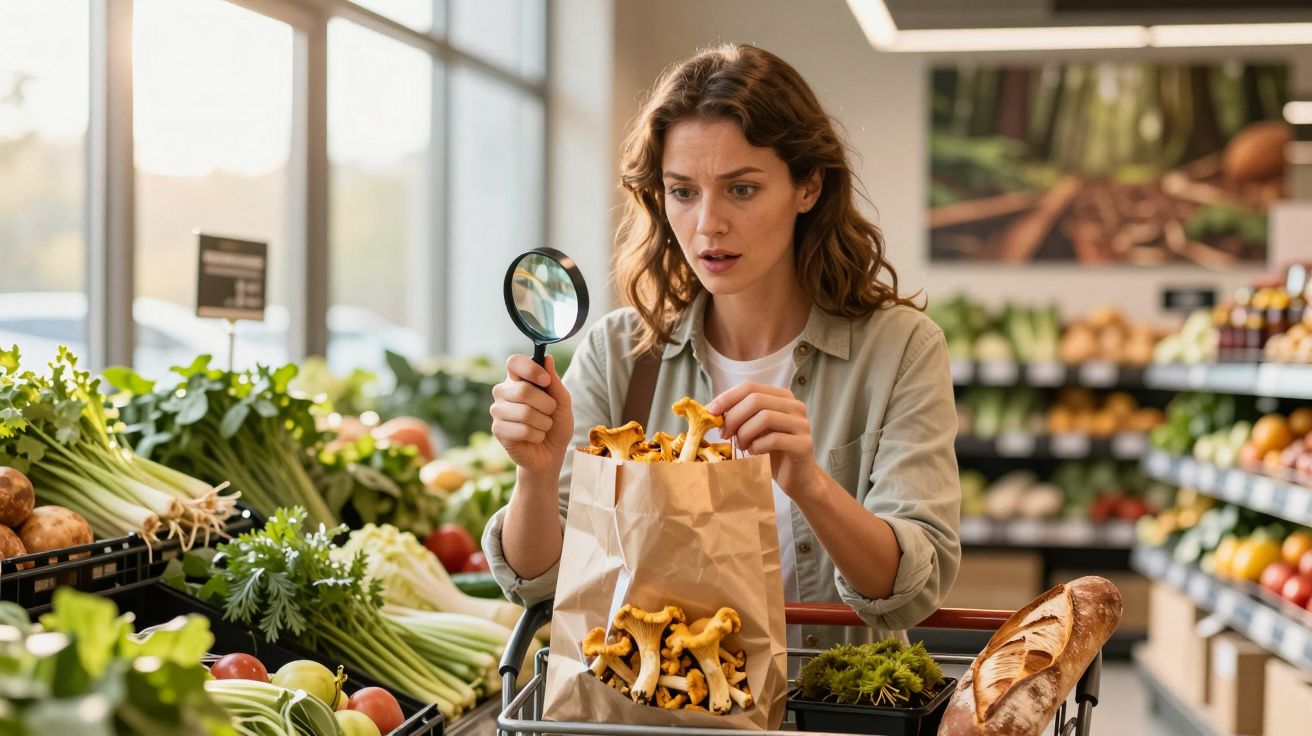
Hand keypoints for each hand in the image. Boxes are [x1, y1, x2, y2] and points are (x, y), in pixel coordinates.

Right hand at [489, 354, 572, 477]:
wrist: (551, 453)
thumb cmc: (556, 425)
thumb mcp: (562, 402)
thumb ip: (554, 382)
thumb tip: (547, 358)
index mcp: (517, 379)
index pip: (514, 362)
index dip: (530, 369)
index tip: (545, 381)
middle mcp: (503, 392)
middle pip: (522, 390)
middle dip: (546, 405)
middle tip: (549, 412)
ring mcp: (498, 411)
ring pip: (525, 412)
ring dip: (543, 423)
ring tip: (543, 427)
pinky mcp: (497, 430)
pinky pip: (522, 430)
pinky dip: (536, 436)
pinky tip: (534, 437)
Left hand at [709, 382, 820, 500]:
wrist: (796, 477)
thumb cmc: (771, 451)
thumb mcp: (753, 429)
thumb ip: (738, 416)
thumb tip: (708, 409)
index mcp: (781, 396)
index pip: (750, 387)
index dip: (728, 397)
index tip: (711, 411)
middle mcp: (795, 406)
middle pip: (756, 400)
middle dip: (734, 417)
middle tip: (725, 434)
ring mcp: (802, 424)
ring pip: (765, 417)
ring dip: (745, 433)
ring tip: (741, 445)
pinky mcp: (804, 444)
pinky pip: (774, 439)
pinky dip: (758, 446)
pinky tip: (754, 452)